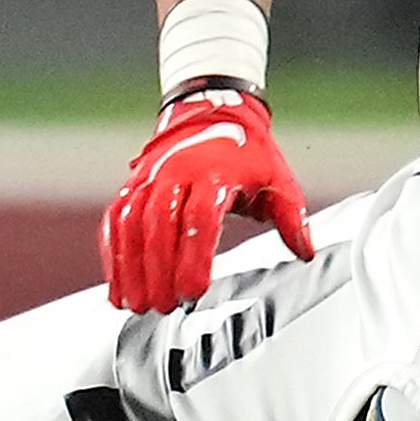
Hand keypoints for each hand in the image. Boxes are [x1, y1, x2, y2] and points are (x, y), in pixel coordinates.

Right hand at [100, 87, 312, 311]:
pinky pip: (115, 220)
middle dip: (158, 270)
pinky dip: (113, 254)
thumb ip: (293, 219)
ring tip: (135, 305)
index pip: (200, 218)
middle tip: (163, 308)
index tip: (193, 292)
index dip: (194, 258)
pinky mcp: (132, 185)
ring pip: (131, 223)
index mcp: (216, 174)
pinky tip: (118, 286)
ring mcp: (150, 178)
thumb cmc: (249, 154)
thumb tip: (306, 252)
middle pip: (160, 225)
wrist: (213, 112)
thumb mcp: (279, 181)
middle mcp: (177, 173)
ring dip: (130, 267)